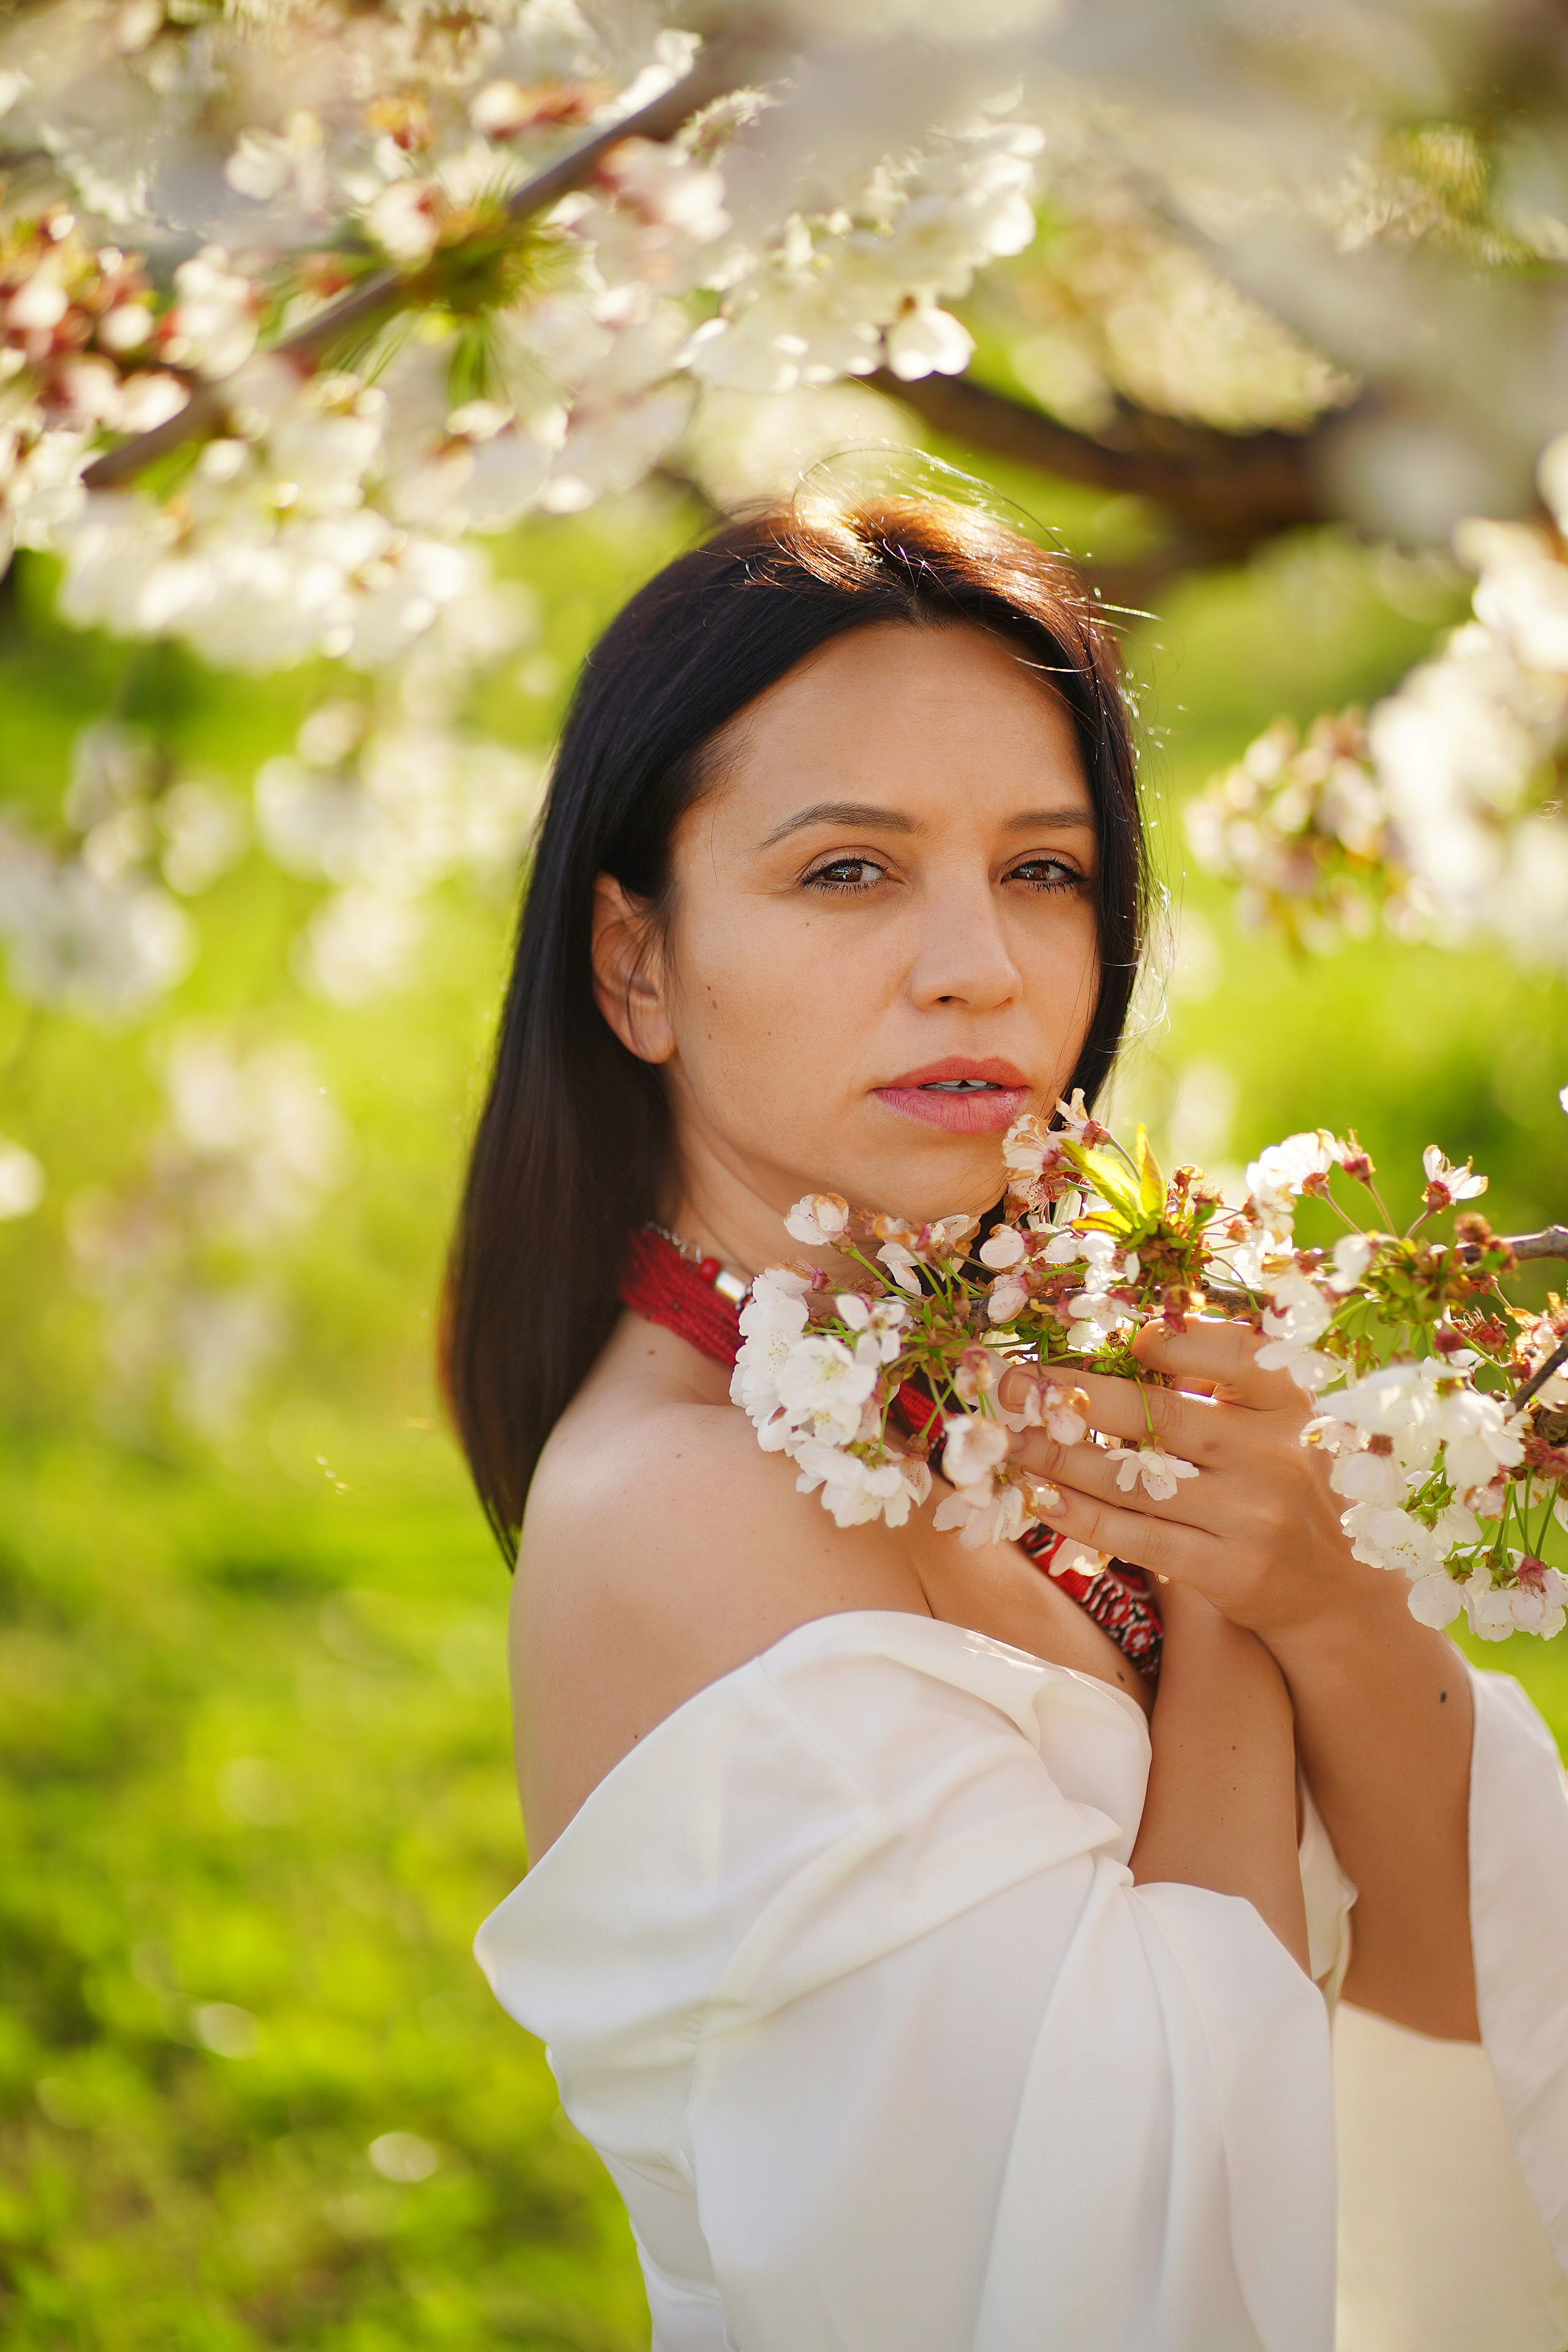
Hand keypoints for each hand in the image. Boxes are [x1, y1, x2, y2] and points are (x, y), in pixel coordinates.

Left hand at [1004, 1317, 1361, 1642]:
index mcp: (1290, 1402)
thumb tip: (1125, 1339)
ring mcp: (1251, 1516)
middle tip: (1015, 1383)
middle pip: (1160, 1416)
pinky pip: (1136, 1537)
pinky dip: (1082, 1515)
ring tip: (1011, 1441)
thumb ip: (1217, 1383)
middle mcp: (1275, 1454)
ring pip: (1136, 1480)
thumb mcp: (1275, 1423)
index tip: (1117, 1338)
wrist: (1333, 1587)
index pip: (1229, 1353)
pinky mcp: (1226, 1569)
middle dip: (1075, 1396)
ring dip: (1060, 1458)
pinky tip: (1042, 1497)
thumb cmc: (1284, 1485)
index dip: (1169, 1340)